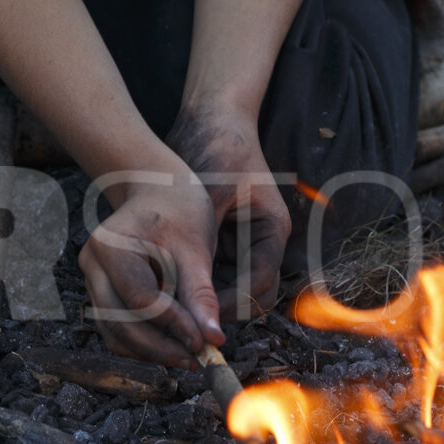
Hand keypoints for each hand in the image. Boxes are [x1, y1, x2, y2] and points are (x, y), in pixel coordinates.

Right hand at [77, 171, 224, 367]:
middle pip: (120, 322)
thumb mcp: (195, 248)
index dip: (173, 325)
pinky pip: (117, 329)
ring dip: (151, 351)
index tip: (205, 342)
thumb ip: (201, 294)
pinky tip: (174, 346)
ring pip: (115, 332)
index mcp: (111, 245)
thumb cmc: (180, 210)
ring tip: (190, 356)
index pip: (140, 298)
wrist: (160, 190)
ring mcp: (93, 280)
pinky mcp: (103, 292)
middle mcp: (93, 264)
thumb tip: (213, 340)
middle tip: (198, 359)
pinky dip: (142, 343)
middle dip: (160, 346)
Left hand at [167, 106, 290, 320]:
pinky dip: (197, 284)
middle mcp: (262, 242)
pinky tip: (170, 289)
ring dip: (209, 300)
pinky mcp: (223, 242)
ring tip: (177, 311)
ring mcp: (243, 243)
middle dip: (222, 310)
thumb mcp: (211, 196)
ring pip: (233, 290)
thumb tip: (193, 287)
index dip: (231, 304)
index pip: (259, 284)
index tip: (201, 315)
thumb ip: (206, 242)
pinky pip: (214, 275)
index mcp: (272, 231)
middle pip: (253, 295)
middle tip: (187, 322)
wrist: (210, 122)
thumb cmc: (217, 150)